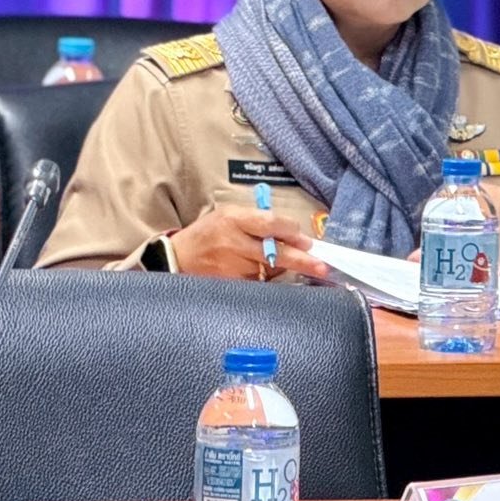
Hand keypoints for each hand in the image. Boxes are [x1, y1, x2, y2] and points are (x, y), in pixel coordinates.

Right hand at [169, 206, 325, 281]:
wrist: (177, 257)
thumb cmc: (209, 233)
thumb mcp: (230, 215)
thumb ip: (260, 221)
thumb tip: (295, 236)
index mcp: (234, 219)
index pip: (271, 224)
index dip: (292, 232)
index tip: (306, 241)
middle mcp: (233, 243)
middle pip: (276, 253)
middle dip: (302, 261)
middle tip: (322, 267)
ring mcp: (231, 267)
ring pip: (269, 272)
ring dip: (280, 270)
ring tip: (272, 264)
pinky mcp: (229, 285)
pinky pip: (257, 284)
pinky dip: (265, 280)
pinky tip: (258, 274)